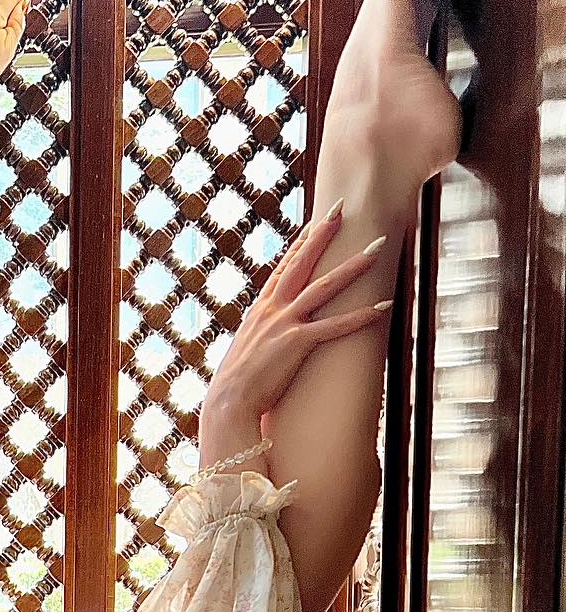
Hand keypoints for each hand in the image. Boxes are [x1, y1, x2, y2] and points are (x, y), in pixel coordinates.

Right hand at [203, 205, 393, 429]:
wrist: (227, 403)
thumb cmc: (234, 387)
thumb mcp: (245, 353)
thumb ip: (259, 340)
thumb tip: (265, 342)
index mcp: (259, 310)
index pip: (283, 268)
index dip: (301, 243)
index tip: (316, 223)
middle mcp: (272, 310)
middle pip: (302, 263)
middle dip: (323, 233)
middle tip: (341, 207)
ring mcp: (284, 324)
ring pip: (325, 286)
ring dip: (354, 265)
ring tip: (378, 246)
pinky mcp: (297, 343)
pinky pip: (336, 326)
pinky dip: (361, 316)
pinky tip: (383, 306)